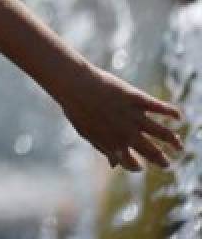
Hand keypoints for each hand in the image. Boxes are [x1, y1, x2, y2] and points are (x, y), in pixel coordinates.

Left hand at [58, 62, 183, 170]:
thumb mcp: (87, 132)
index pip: (131, 164)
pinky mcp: (137, 99)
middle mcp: (128, 133)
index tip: (138, 166)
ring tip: (179, 146)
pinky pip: (160, 107)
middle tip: (166, 164)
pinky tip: (178, 116)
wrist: (74, 85)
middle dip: (161, 160)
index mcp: (113, 144)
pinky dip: (172, 112)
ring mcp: (134, 116)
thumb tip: (113, 165)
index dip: (135, 167)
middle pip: (152, 152)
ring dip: (174, 141)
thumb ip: (102, 148)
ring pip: (162, 133)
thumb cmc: (77, 108)